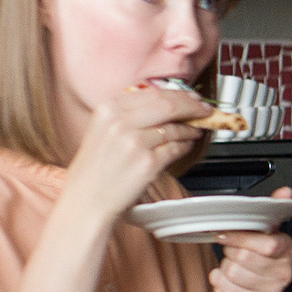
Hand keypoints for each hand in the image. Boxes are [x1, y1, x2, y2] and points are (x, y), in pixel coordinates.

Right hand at [59, 82, 209, 222]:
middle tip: (205, 110)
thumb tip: (167, 103)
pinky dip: (185, 146)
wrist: (85, 199)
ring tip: (195, 130)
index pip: (153, 92)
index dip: (179, 94)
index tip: (192, 98)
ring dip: (191, 129)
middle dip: (193, 106)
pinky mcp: (147, 163)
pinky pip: (175, 148)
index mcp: (108, 109)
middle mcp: (120, 122)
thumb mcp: (103, 130)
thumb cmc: (95, 168)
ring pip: (174, 128)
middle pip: (168, 104)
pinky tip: (186, 146)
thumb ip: (130, 114)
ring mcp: (134, 142)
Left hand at [211, 188, 291, 291]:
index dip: (242, 239)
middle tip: (233, 252)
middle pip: (246, 257)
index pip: (268, 244)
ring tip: (233, 266)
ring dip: (225, 267)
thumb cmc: (253, 260)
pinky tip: (227, 279)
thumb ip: (272, 210)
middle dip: (231, 252)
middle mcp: (285, 272)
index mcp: (288, 250)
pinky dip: (218, 280)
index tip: (227, 234)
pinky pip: (225, 286)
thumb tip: (285, 192)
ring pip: (233, 272)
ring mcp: (271, 290)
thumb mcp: (263, 233)